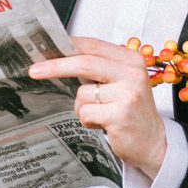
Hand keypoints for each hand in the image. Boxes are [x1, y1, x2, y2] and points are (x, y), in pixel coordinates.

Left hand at [30, 36, 167, 180]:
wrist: (152, 142)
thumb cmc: (132, 111)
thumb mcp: (121, 82)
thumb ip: (98, 68)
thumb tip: (61, 56)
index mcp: (131, 60)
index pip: (93, 45)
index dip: (66, 46)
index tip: (45, 49)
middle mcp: (132, 73)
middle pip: (84, 63)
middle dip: (55, 67)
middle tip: (34, 71)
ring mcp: (127, 94)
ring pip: (82, 93)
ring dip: (82, 107)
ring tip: (100, 114)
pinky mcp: (120, 115)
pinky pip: (86, 113)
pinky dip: (88, 121)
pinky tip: (103, 124)